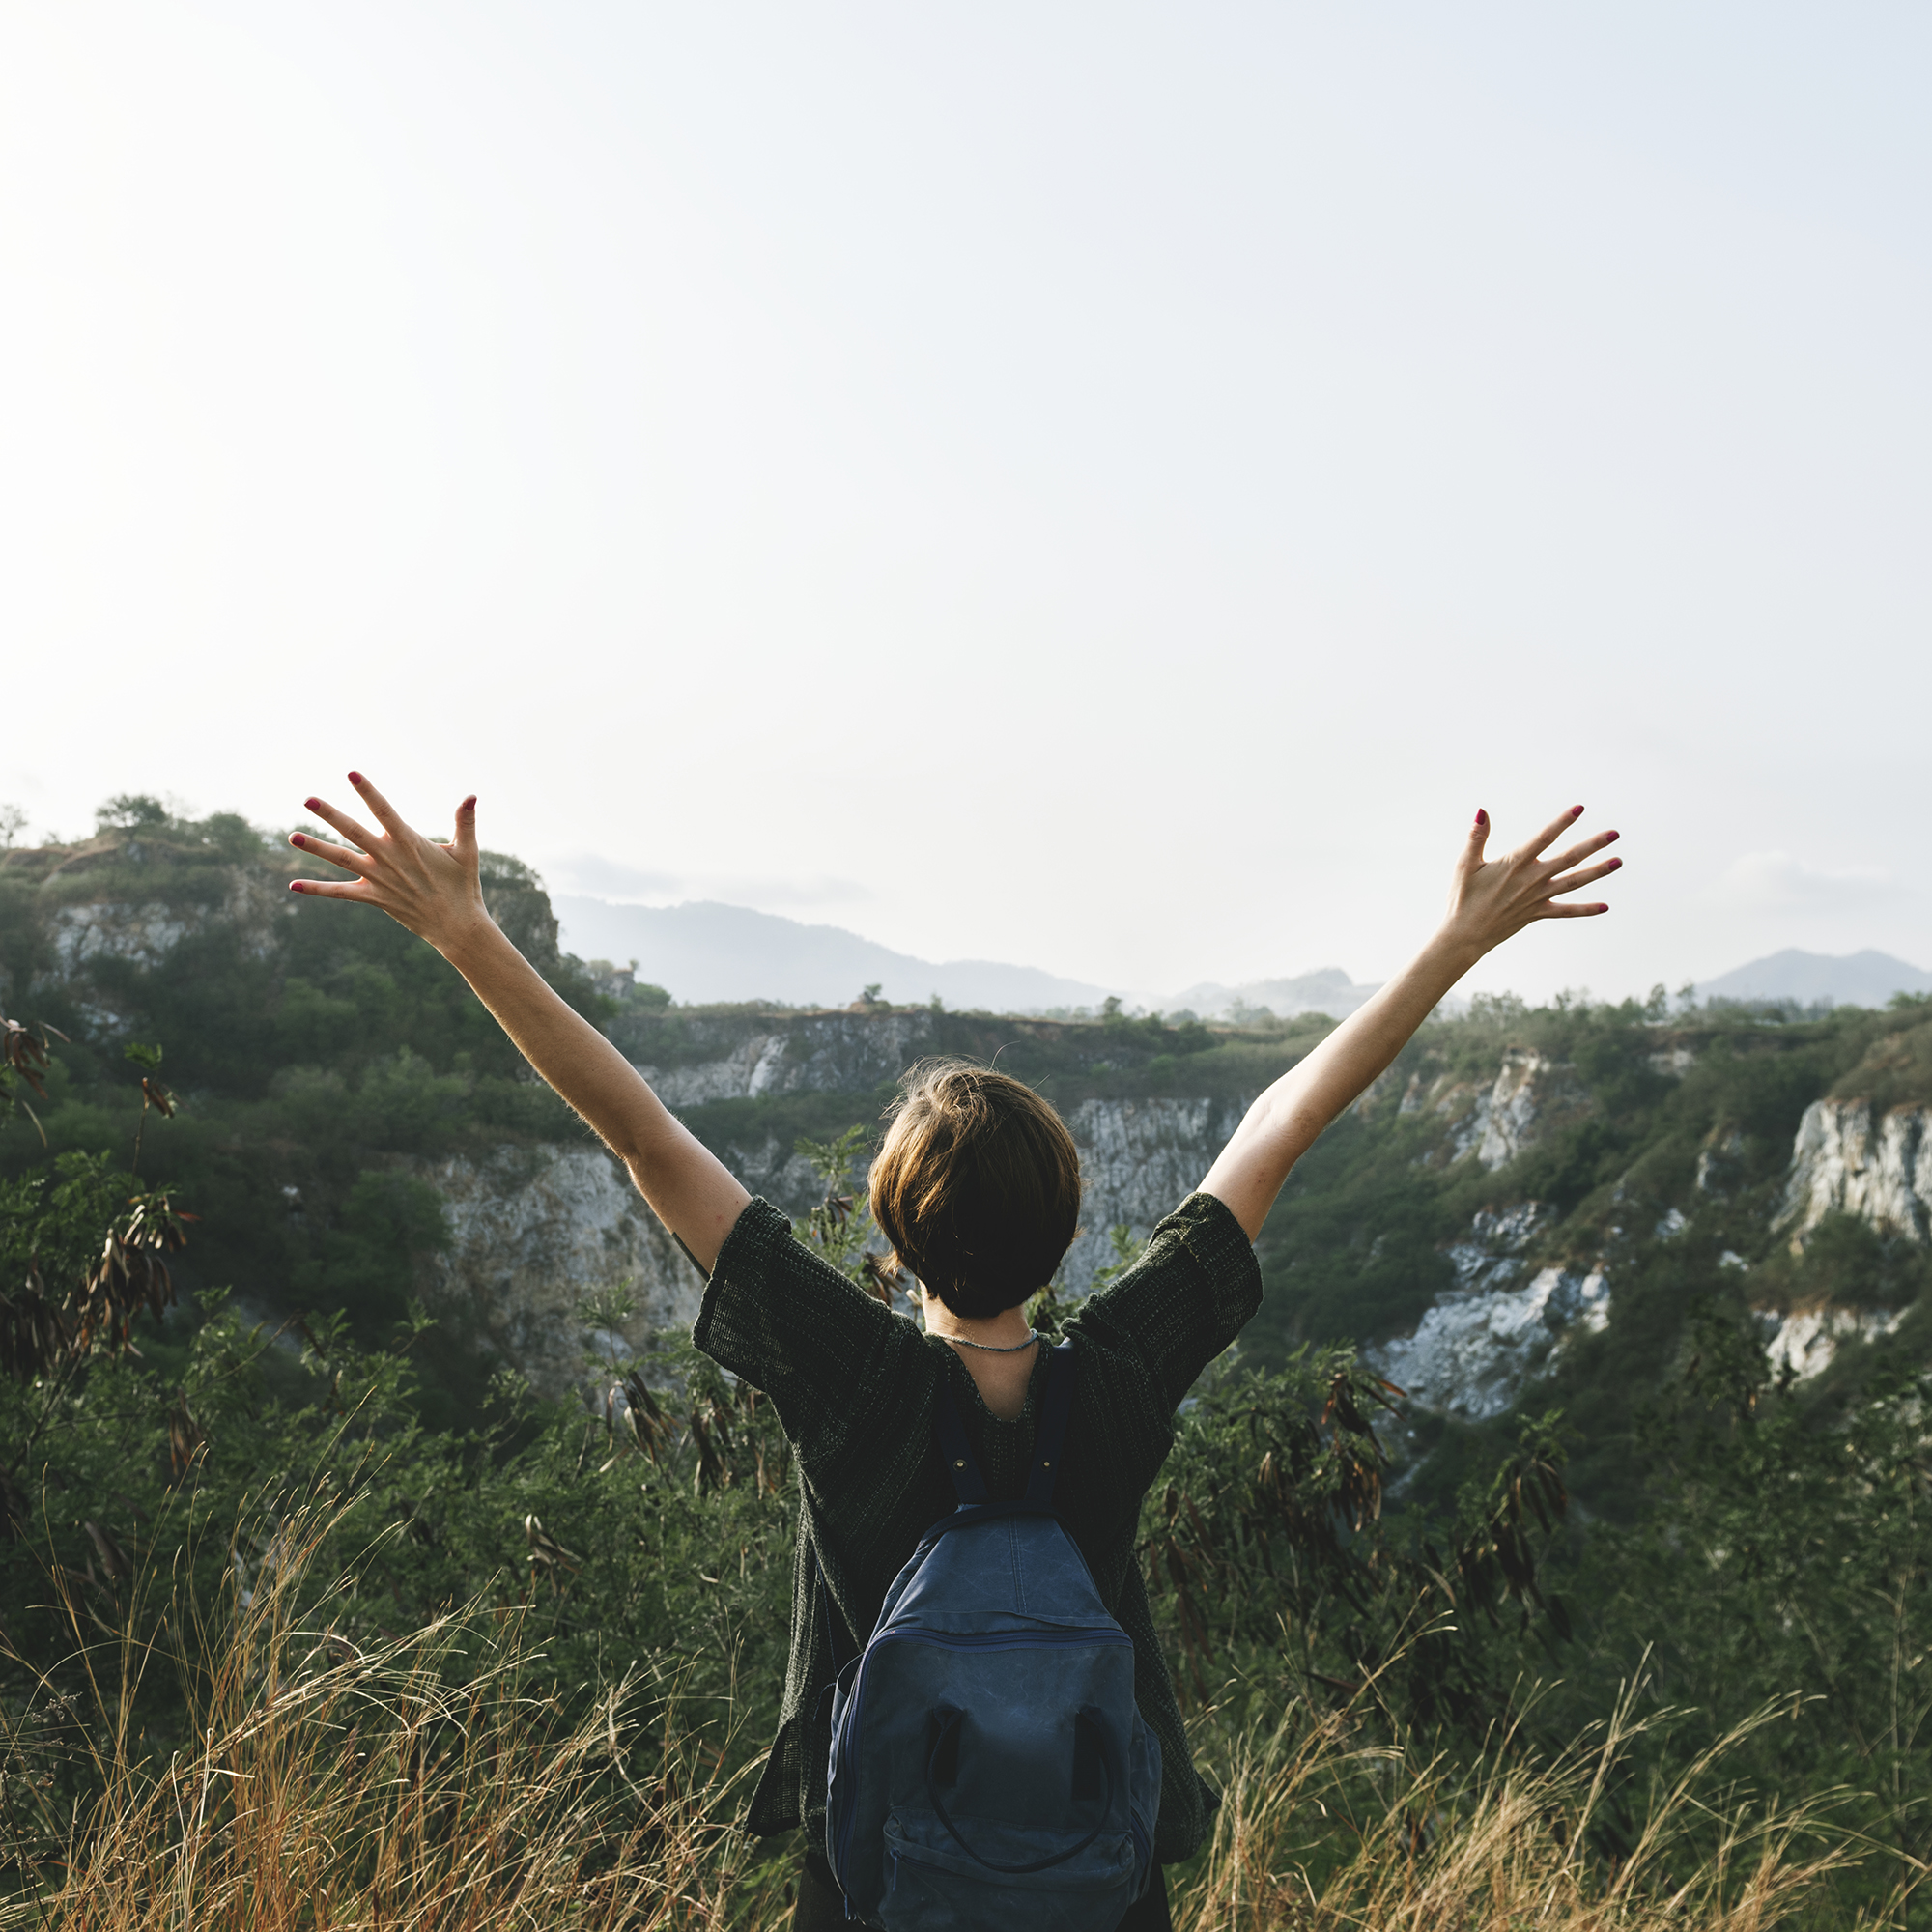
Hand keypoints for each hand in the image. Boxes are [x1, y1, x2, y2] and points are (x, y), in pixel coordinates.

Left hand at [287, 772, 490, 956]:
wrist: (456, 925)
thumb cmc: (462, 886)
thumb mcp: (466, 852)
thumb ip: (465, 822)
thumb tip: (473, 796)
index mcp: (409, 842)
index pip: (384, 810)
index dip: (368, 792)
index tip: (352, 773)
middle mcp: (389, 858)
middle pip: (353, 832)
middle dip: (330, 814)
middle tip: (307, 799)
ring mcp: (378, 879)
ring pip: (341, 859)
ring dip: (315, 848)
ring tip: (292, 836)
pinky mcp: (373, 897)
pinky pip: (340, 893)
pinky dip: (317, 889)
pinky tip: (293, 885)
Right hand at [1441, 804, 1620, 961]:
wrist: (1464, 936)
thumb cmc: (1462, 898)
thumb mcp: (1464, 865)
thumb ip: (1476, 837)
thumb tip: (1481, 811)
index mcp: (1514, 864)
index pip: (1543, 838)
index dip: (1562, 823)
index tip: (1579, 809)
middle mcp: (1531, 880)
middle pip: (1569, 859)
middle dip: (1593, 845)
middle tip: (1614, 834)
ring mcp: (1537, 898)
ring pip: (1573, 883)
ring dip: (1597, 872)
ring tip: (1618, 861)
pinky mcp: (1537, 914)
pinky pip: (1566, 912)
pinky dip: (1585, 910)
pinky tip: (1605, 906)